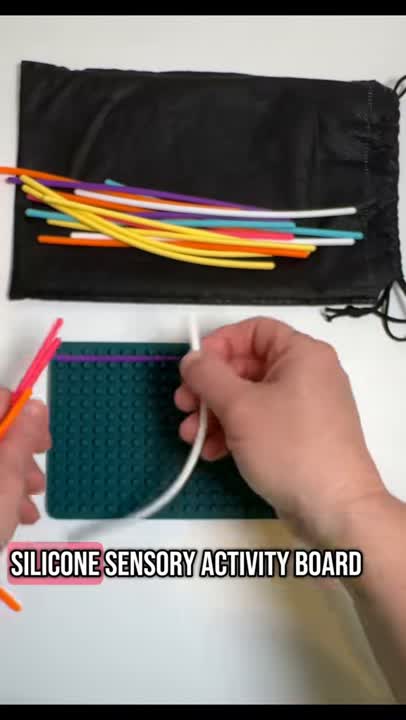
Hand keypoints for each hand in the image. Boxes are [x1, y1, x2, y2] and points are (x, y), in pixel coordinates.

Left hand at [0, 388, 50, 547]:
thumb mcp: (8, 476)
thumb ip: (23, 437)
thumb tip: (34, 408)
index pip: (0, 401)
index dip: (23, 413)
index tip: (40, 434)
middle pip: (0, 435)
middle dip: (23, 453)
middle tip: (37, 470)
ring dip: (17, 480)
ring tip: (29, 503)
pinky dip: (4, 494)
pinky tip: (17, 514)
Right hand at [175, 316, 385, 543]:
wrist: (335, 509)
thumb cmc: (289, 447)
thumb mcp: (240, 407)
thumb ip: (208, 376)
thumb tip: (191, 359)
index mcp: (302, 354)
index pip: (254, 330)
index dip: (219, 344)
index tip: (193, 367)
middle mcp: (308, 374)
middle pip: (247, 366)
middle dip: (209, 387)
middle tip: (183, 405)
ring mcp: (305, 408)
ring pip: (250, 398)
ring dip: (215, 414)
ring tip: (190, 435)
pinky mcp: (300, 437)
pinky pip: (261, 422)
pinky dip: (235, 432)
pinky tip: (212, 452)